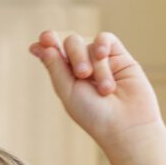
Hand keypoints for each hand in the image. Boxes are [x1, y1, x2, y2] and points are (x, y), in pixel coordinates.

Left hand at [30, 31, 163, 156]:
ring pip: (90, 44)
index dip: (47, 42)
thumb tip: (38, 44)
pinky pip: (106, 39)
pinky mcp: (121, 57)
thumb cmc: (94, 116)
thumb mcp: (68, 92)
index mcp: (66, 77)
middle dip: (75, 55)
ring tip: (105, 89)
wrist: (127, 125)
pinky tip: (103, 55)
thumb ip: (55, 67)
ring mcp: (102, 61)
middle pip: (71, 43)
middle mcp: (83, 67)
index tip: (44, 38)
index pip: (53, 52)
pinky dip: (102, 44)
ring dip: (95, 64)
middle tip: (83, 74)